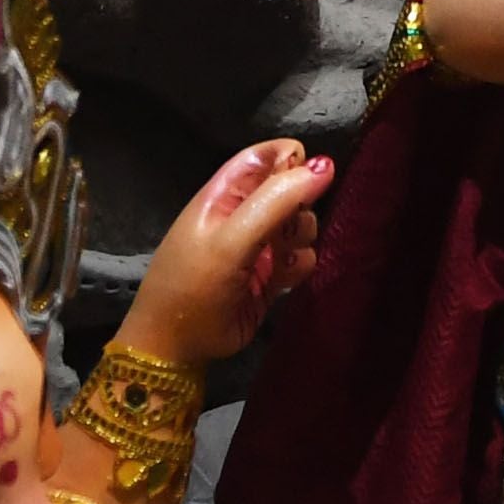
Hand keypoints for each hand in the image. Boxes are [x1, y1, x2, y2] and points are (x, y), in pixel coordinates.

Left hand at [120, 136, 337, 364]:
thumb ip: (276, 201)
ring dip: (302, 236)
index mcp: (225, 192)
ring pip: (302, 223)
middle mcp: (245, 214)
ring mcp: (259, 246)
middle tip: (289, 227)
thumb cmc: (194, 284)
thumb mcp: (231, 239)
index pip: (270, 155)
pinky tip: (284, 278)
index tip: (304, 184)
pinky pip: (301, 258)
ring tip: (282, 256)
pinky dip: (299, 265)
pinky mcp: (271, 276)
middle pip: (293, 188)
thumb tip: (327, 165)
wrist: (176, 348)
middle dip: (301, 204)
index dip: (293, 162)